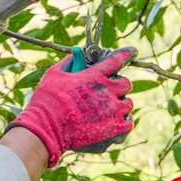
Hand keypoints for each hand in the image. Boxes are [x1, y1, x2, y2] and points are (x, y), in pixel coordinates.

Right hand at [5, 47, 135, 166]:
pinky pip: (128, 123)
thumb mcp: (54, 74)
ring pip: (128, 104)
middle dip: (118, 84)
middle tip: (109, 89)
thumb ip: (69, 62)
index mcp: (94, 76)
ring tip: (109, 108)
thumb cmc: (48, 99)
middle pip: (125, 84)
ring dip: (120, 104)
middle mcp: (107, 91)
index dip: (126, 53)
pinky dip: (123, 121)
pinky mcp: (114, 129)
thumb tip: (77, 51)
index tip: (133, 51)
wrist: (47, 127)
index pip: (116, 59)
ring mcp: (112, 110)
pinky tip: (114, 121)